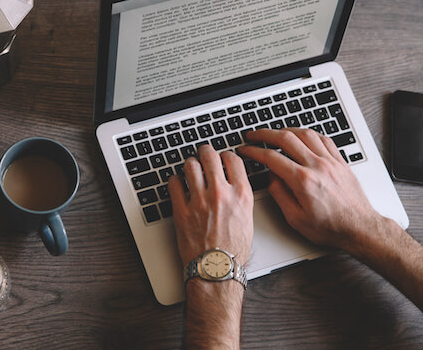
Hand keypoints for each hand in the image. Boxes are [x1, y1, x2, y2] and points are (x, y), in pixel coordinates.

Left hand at [168, 145, 253, 266]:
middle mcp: (220, 193)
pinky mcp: (181, 210)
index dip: (226, 154)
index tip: (222, 157)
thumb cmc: (234, 251)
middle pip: (210, 156)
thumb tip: (233, 187)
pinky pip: (174, 184)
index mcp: (241, 194)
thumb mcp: (247, 219)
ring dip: (190, 164)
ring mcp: (199, 200)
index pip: (233, 160)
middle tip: (203, 154)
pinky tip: (178, 183)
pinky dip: (175, 180)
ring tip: (190, 167)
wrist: (217, 270)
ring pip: (191, 165)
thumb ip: (240, 198)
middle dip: (206, 152)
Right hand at [238, 128, 378, 250]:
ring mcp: (330, 162)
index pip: (271, 157)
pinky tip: (303, 136)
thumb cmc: (330, 227)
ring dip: (286, 130)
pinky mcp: (340, 162)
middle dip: (265, 133)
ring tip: (275, 133)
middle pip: (286, 138)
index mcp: (303, 180)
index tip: (245, 149)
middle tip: (254, 135)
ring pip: (305, 134)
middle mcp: (317, 166)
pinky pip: (324, 139)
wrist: (359, 228)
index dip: (254, 151)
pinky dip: (309, 134)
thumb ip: (279, 193)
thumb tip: (271, 176)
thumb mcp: (295, 218)